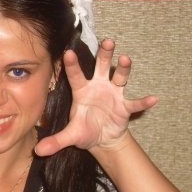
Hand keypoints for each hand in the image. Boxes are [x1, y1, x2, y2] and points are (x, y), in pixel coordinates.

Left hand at [35, 39, 156, 155]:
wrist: (102, 140)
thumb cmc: (84, 131)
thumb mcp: (70, 136)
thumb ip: (56, 141)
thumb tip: (39, 151)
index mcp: (81, 91)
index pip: (75, 76)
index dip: (72, 65)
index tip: (67, 52)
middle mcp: (98, 87)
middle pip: (101, 67)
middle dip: (104, 54)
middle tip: (107, 41)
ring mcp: (113, 94)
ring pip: (119, 77)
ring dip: (123, 68)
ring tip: (126, 58)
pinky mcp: (124, 106)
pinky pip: (135, 103)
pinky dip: (143, 102)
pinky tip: (153, 99)